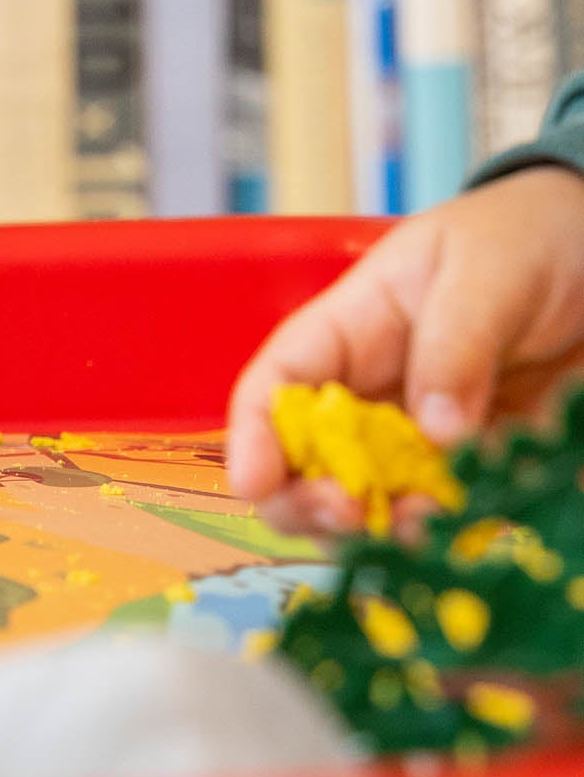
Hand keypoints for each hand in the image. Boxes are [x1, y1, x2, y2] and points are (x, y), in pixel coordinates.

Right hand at [225, 168, 583, 529]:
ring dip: (386, 531)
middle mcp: (377, 393)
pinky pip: (459, 517)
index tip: (252, 482)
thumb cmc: (524, 239)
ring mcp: (430, 438)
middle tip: (353, 514)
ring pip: (375, 505)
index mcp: (352, 330)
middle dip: (308, 501)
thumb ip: (456, 343)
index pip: (278, 384)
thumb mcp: (485, 272)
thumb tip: (436, 431)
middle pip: (306, 462)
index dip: (252, 434)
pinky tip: (477, 529)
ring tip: (430, 524)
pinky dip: (460, 537)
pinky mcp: (486, 468)